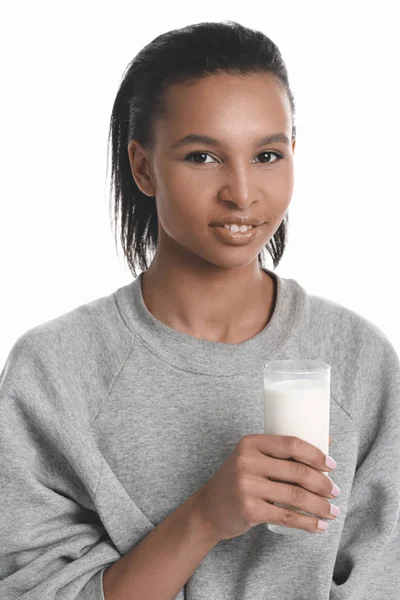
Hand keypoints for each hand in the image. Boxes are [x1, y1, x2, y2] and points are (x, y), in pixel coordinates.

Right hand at [195, 433, 336, 541]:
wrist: (208, 509)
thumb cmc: (238, 480)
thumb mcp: (251, 458)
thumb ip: (280, 451)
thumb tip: (327, 441)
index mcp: (251, 443)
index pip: (291, 443)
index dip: (316, 454)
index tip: (331, 465)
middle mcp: (247, 461)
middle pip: (297, 471)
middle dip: (323, 484)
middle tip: (335, 492)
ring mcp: (247, 486)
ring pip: (296, 496)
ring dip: (320, 506)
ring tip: (333, 511)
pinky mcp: (249, 510)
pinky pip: (287, 517)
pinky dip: (308, 523)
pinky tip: (320, 526)